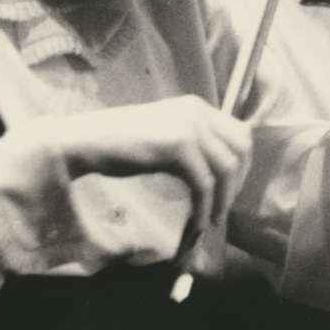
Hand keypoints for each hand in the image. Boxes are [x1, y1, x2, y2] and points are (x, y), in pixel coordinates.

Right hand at [29, 95, 253, 234]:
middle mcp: (197, 110)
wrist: (87, 140)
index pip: (239, 132)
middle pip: (241, 147)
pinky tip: (196, 223)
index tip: (229, 191)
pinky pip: (205, 183)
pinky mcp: (178, 145)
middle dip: (238, 181)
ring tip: (211, 219)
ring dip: (223, 199)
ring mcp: (189, 125)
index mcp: (196, 106)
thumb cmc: (120, 143)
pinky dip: (204, 207)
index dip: (241, 166)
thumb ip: (190, 143)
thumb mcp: (164, 135)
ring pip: (227, 167)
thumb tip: (215, 172)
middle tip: (223, 207)